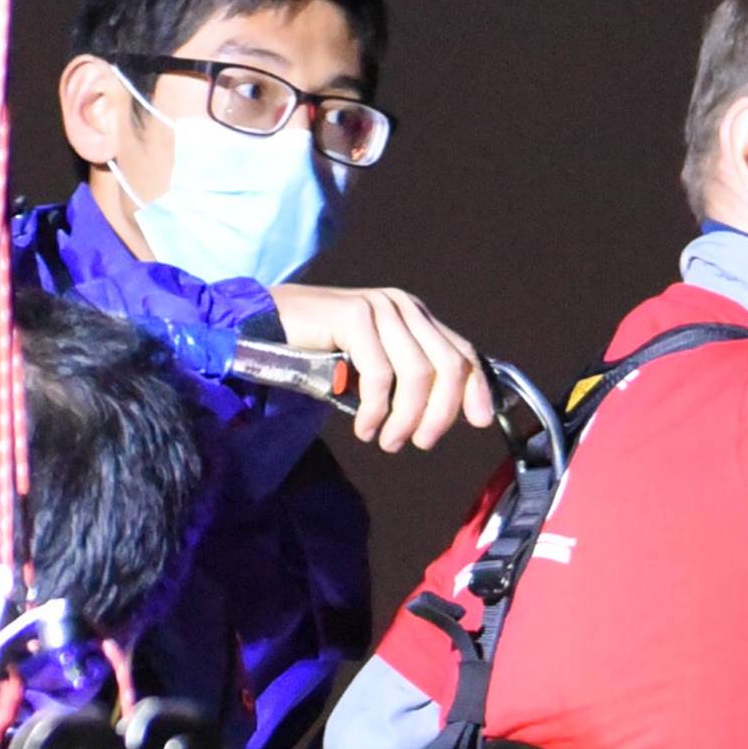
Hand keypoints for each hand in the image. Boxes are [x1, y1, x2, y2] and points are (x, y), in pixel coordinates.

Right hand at [267, 284, 497, 452]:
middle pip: (447, 366)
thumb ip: (409, 380)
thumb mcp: (376, 368)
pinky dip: (376, 410)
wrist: (268, 328)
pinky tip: (365, 427)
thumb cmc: (322, 354)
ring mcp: (379, 307)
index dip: (475, 389)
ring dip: (405, 418)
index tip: (479, 422)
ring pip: (418, 374)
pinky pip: (380, 374)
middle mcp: (402, 306)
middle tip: (421, 442)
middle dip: (440, 413)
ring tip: (387, 441)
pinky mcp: (354, 316)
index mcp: (414, 316)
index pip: (462, 352)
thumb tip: (450, 414)